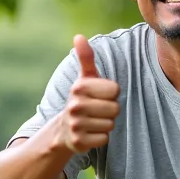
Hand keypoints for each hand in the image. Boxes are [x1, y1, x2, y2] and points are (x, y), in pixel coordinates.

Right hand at [60, 35, 120, 153]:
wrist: (63, 130)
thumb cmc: (82, 99)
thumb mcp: (85, 78)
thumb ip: (86, 58)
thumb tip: (78, 36)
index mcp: (79, 87)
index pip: (115, 89)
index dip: (111, 94)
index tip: (100, 96)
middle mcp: (75, 105)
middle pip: (115, 108)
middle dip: (110, 111)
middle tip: (98, 111)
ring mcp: (76, 125)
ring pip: (111, 125)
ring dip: (105, 124)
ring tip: (93, 121)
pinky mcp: (78, 142)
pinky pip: (104, 139)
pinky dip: (101, 137)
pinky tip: (90, 133)